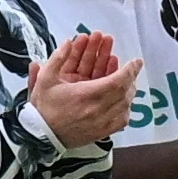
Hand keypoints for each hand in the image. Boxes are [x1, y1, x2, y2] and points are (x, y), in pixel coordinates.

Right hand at [37, 28, 133, 144]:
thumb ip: (57, 59)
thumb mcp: (45, 79)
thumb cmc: (44, 108)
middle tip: (131, 66)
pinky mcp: (102, 132)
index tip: (135, 61)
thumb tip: (68, 42)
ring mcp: (101, 122)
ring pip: (125, 104)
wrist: (41, 136)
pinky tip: (124, 99)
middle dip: (130, 76)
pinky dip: (126, 107)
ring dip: (129, 89)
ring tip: (126, 79)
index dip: (129, 70)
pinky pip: (122, 120)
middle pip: (124, 91)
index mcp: (85, 95)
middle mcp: (97, 110)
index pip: (116, 81)